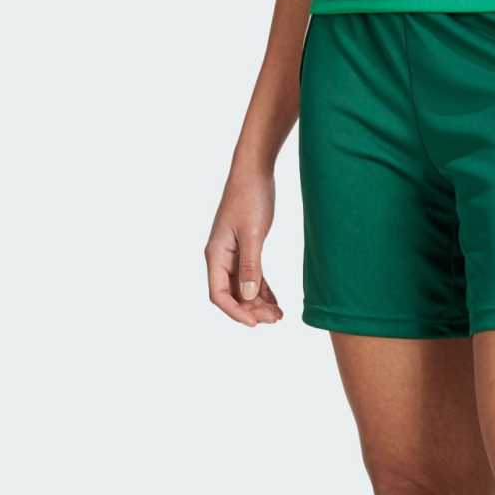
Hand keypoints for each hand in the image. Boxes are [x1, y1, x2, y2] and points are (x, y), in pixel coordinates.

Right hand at [205, 165, 283, 327]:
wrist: (254, 171)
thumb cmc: (250, 197)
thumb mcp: (253, 233)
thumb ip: (251, 265)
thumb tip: (249, 295)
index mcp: (216, 254)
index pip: (218, 294)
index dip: (235, 312)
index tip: (255, 323)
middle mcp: (220, 257)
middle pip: (232, 294)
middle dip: (252, 310)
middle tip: (275, 319)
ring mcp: (232, 254)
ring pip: (243, 288)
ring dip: (259, 303)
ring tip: (278, 315)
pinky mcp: (245, 248)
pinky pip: (252, 277)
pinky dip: (263, 290)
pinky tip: (276, 302)